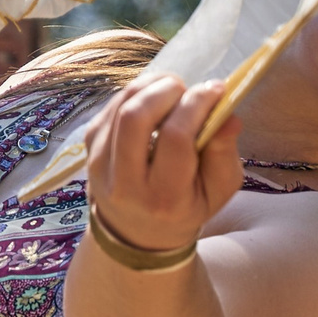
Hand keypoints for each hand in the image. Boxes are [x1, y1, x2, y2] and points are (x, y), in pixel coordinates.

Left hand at [84, 73, 241, 254]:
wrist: (135, 230)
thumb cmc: (185, 206)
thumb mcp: (216, 190)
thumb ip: (224, 154)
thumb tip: (228, 115)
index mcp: (163, 198)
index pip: (175, 139)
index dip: (197, 106)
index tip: (216, 90)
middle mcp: (124, 182)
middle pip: (136, 116)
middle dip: (166, 90)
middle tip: (187, 89)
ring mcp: (99, 162)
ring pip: (121, 105)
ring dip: (151, 85)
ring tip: (173, 89)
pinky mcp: (89, 145)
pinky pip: (112, 104)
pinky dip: (136, 93)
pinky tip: (154, 101)